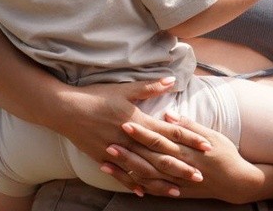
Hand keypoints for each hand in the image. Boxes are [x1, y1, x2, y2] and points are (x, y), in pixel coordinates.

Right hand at [68, 79, 212, 196]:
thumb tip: (172, 80)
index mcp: (137, 121)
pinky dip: (132, 184)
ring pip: (142, 171)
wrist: (65, 109)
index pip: (169, 132)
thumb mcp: (125, 89)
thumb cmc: (97, 95)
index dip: (189, 139)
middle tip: (200, 176)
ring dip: (161, 181)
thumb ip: (150, 87)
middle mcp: (129, 139)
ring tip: (177, 191)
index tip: (206, 146)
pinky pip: (120, 175)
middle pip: (159, 156)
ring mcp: (115, 151)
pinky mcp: (103, 158)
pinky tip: (144, 193)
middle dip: (181, 167)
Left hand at [101, 113, 269, 202]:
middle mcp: (180, 167)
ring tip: (108, 162)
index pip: (160, 139)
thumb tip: (169, 115)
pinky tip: (124, 181)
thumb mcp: (212, 135)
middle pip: (149, 158)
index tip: (126, 124)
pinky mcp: (178, 192)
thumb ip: (189, 127)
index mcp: (187, 150)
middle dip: (129, 151)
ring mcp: (177, 182)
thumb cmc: (226, 154)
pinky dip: (139, 186)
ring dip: (127, 169)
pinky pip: (155, 190)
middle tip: (109, 142)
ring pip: (148, 176)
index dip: (142, 132)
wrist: (237, 182)